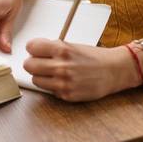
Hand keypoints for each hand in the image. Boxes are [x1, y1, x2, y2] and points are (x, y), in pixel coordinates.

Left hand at [23, 40, 142, 101]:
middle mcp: (61, 66)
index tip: (36, 50)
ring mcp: (63, 83)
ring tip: (53, 73)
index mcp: (62, 49)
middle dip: (33, 63)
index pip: (31, 47)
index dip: (33, 49)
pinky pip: (49, 90)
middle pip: (29, 65)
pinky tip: (64, 81)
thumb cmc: (93, 57)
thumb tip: (33, 50)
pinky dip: (53, 86)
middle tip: (40, 62)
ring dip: (41, 76)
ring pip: (35, 80)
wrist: (113, 71)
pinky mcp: (67, 95)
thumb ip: (53, 48)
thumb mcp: (72, 45)